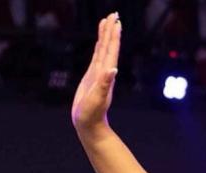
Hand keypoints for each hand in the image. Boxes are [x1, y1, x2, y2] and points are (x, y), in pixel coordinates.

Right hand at [72, 12, 121, 134]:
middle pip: (108, 46)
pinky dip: (98, 47)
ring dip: (105, 36)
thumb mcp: (98, 99)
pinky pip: (96, 57)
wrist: (90, 125)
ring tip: (107, 21)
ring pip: (103, 49)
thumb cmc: (92, 114)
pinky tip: (100, 42)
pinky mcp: (92, 77)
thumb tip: (113, 70)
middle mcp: (104, 71)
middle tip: (114, 14)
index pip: (111, 51)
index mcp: (106, 74)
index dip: (113, 36)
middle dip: (111, 30)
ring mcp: (98, 73)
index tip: (116, 21)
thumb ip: (104, 84)